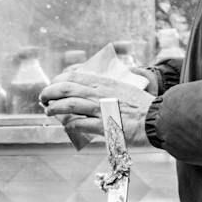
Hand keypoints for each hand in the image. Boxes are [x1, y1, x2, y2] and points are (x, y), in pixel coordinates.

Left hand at [38, 71, 154, 145]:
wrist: (158, 118)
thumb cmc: (143, 106)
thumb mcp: (125, 88)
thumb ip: (109, 86)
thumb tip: (93, 87)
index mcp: (105, 82)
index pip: (75, 75)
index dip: (59, 79)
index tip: (53, 84)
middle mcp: (100, 93)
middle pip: (67, 88)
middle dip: (50, 92)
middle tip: (43, 98)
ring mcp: (101, 109)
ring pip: (69, 105)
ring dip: (54, 108)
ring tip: (48, 111)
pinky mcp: (104, 125)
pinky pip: (80, 124)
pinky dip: (69, 124)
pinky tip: (65, 126)